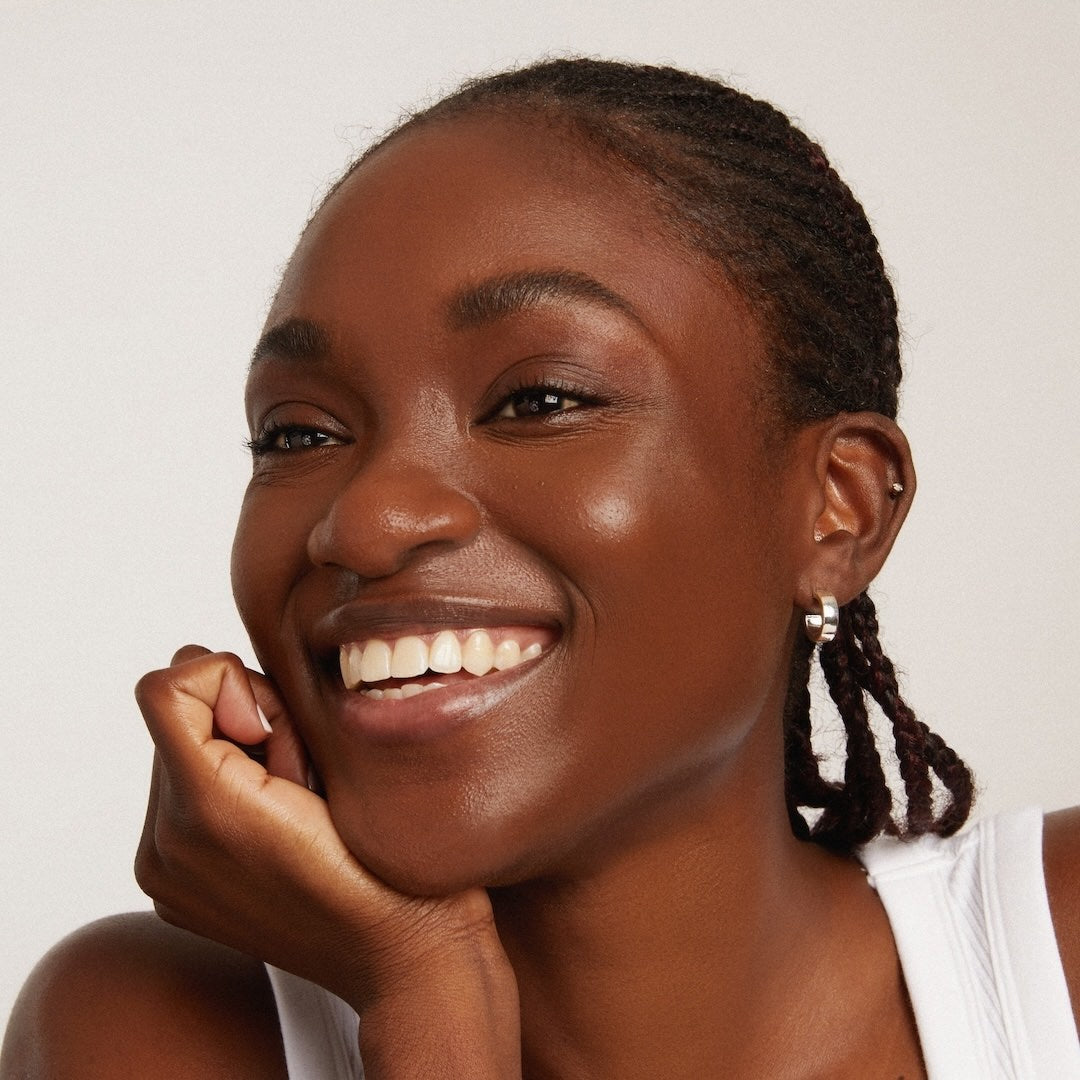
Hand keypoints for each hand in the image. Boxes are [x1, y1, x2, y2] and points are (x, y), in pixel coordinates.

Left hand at [135, 647, 520, 1076]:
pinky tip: (281, 826)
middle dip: (241, 723)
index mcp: (205, 808)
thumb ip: (257, 701)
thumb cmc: (392, 859)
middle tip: (299, 774)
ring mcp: (167, 875)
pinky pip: (184, 802)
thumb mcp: (337, 756)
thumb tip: (198, 664)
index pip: (168, 685)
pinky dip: (228, 793)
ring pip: (183, 757)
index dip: (233, 683)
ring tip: (297, 803)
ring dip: (237, 758)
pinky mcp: (176, 891)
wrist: (405, 956)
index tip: (276, 726)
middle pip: (179, 720)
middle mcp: (167, 846)